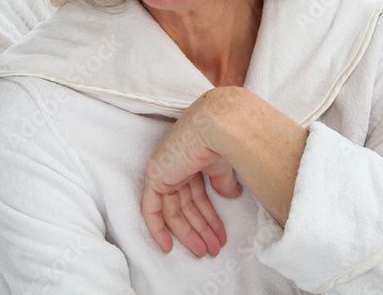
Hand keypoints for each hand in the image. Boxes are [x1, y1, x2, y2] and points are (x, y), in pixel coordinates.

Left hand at [141, 96, 243, 257]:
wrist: (217, 129)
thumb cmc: (222, 142)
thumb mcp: (223, 168)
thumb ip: (223, 183)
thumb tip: (232, 195)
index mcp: (189, 162)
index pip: (196, 197)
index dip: (208, 219)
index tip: (219, 237)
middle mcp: (173, 167)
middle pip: (185, 207)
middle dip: (199, 230)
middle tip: (212, 251)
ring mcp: (163, 172)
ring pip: (172, 212)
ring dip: (189, 233)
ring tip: (205, 252)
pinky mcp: (155, 178)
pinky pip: (150, 210)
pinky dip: (157, 229)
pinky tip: (167, 247)